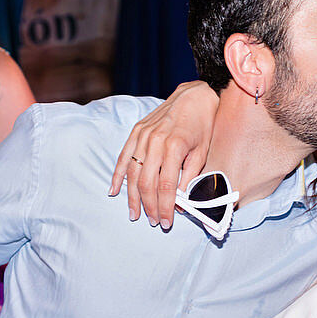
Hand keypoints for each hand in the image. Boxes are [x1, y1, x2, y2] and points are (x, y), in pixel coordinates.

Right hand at [110, 80, 216, 226]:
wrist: (195, 95)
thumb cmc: (202, 124)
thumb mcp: (203, 152)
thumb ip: (189, 177)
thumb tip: (179, 201)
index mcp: (174, 147)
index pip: (166, 186)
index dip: (165, 207)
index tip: (166, 221)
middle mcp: (155, 141)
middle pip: (147, 183)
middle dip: (149, 206)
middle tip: (153, 221)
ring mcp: (143, 135)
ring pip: (133, 173)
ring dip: (132, 196)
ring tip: (135, 213)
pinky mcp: (136, 131)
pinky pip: (123, 157)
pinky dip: (118, 175)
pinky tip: (114, 191)